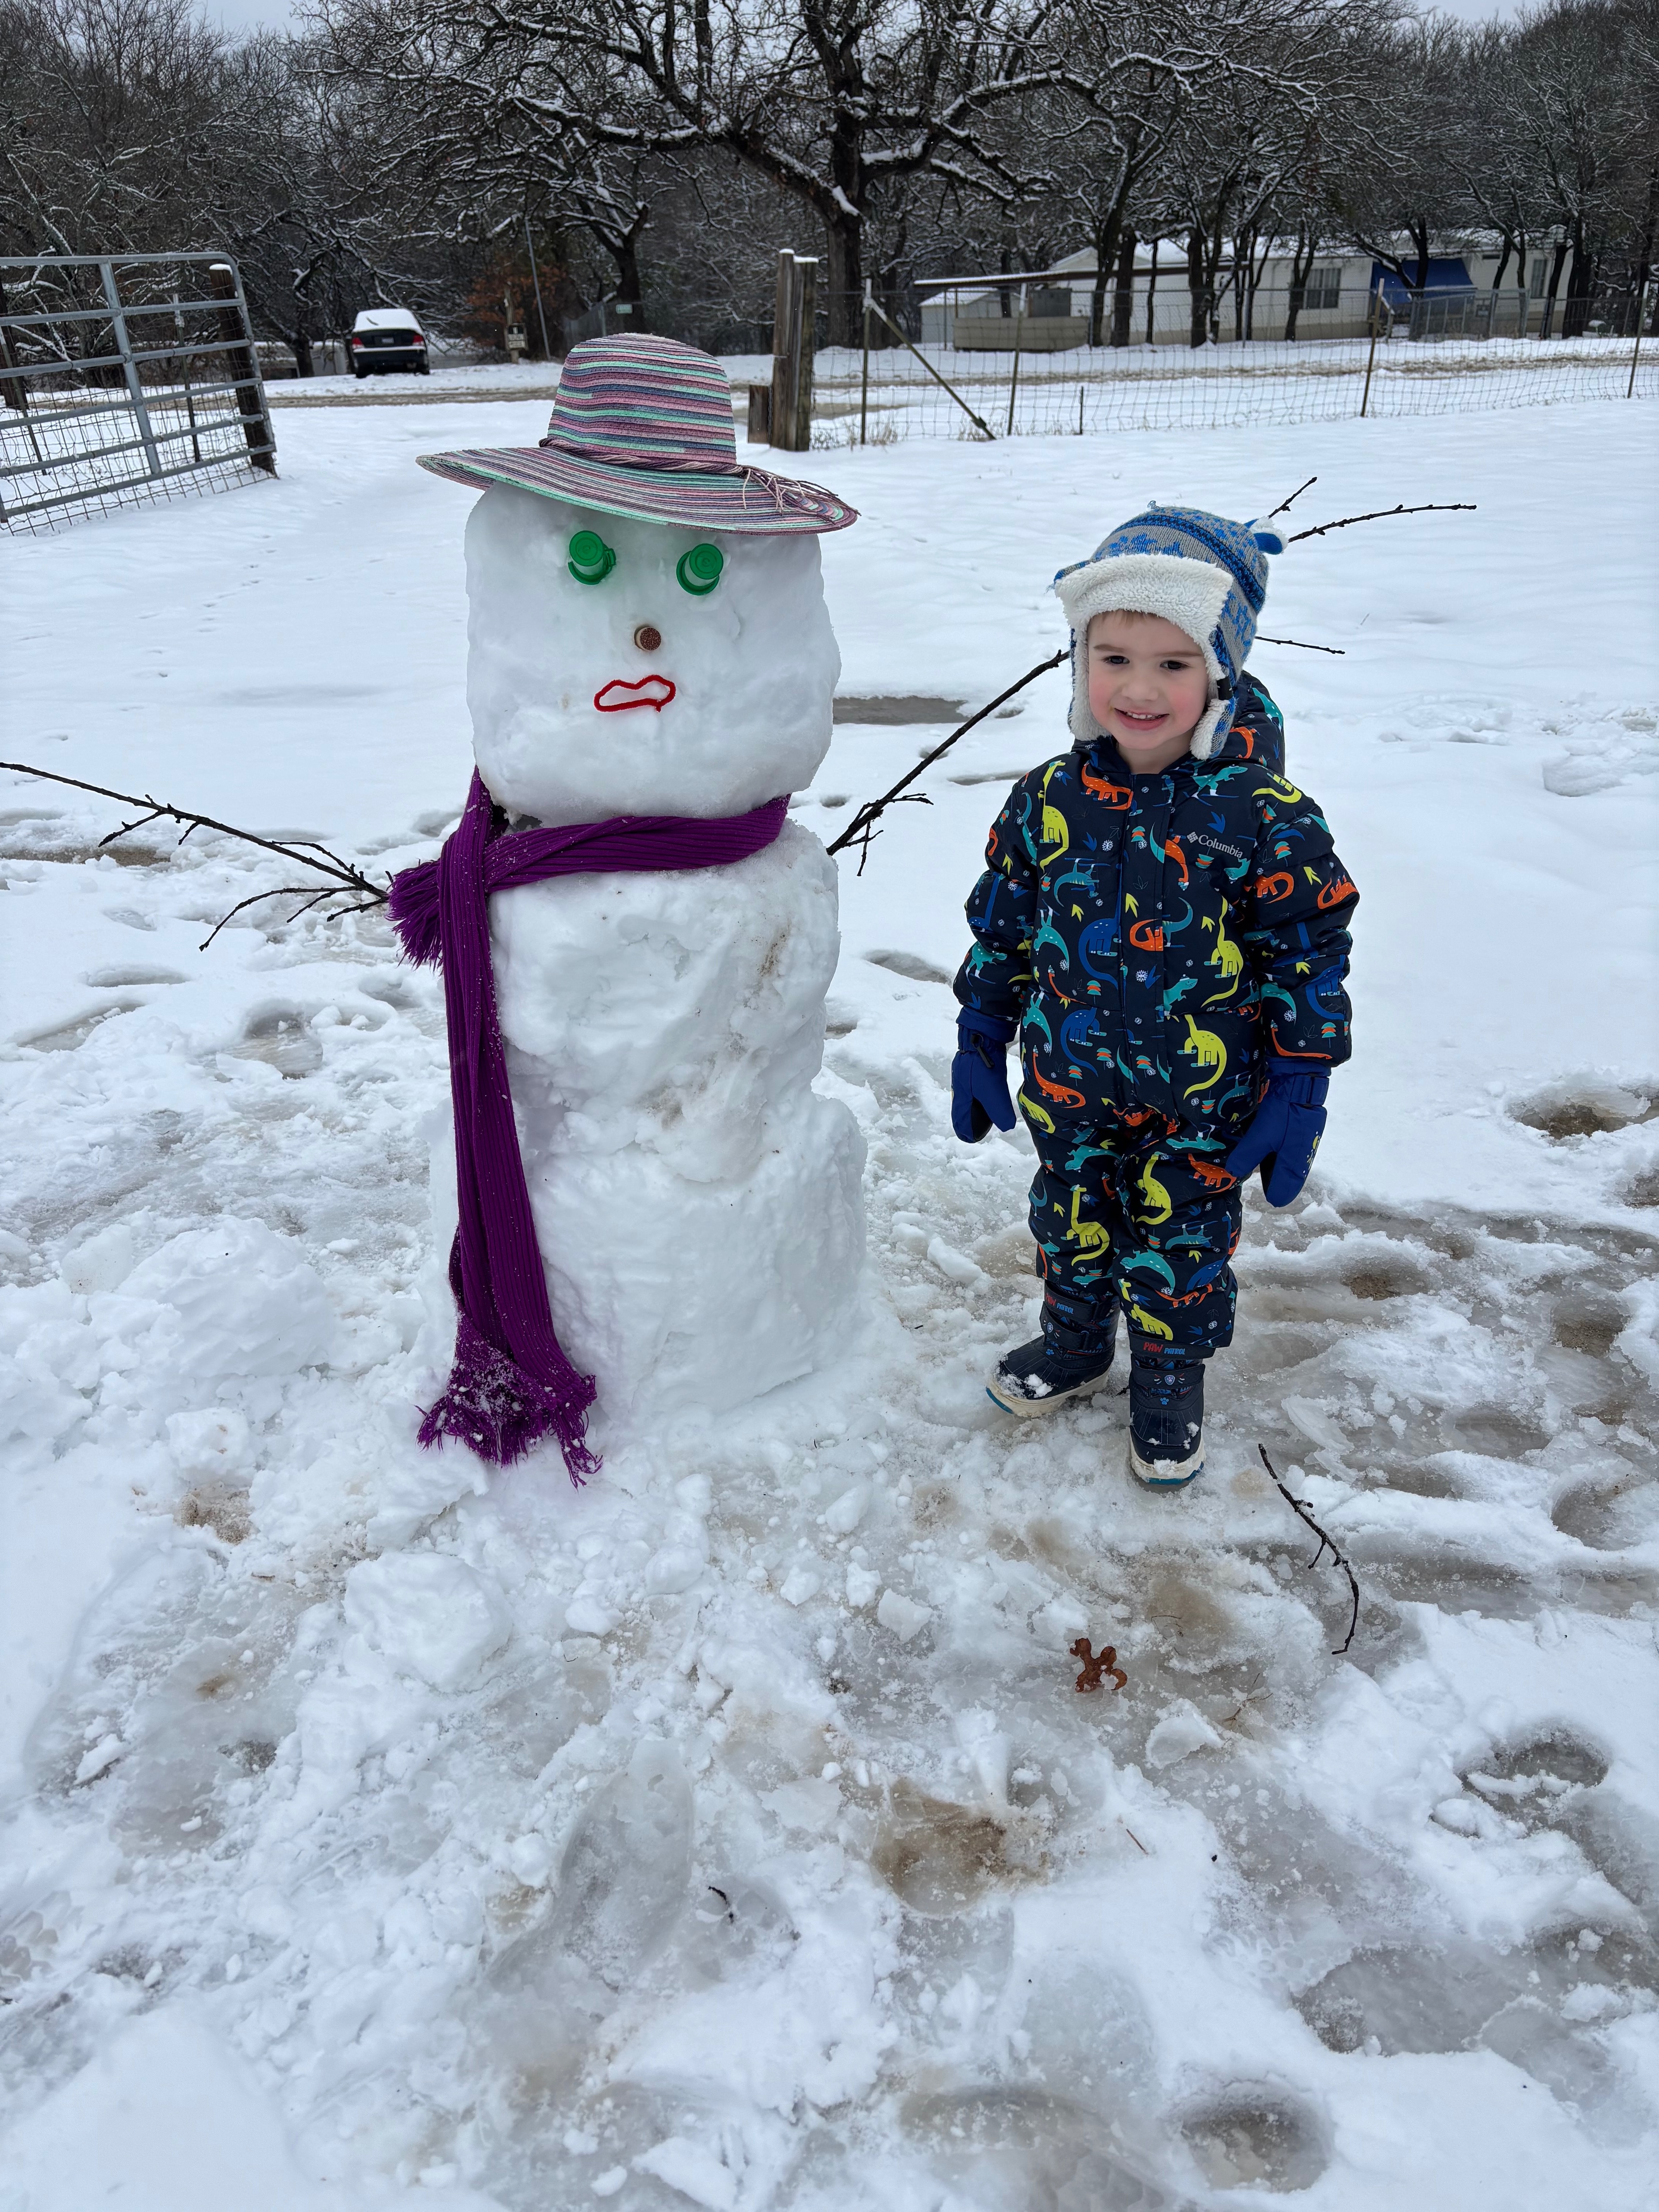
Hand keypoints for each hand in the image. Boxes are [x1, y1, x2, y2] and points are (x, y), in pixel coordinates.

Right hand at [952, 1011, 1015, 1142]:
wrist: (982, 1033)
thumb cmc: (983, 1063)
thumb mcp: (993, 1089)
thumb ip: (999, 1110)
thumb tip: (1007, 1128)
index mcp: (961, 1096)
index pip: (960, 1120)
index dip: (967, 1131)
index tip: (974, 1138)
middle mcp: (962, 1088)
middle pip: (965, 1110)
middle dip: (974, 1120)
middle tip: (985, 1128)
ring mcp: (967, 1077)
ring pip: (973, 1098)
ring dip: (981, 1107)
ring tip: (993, 1113)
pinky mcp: (975, 1067)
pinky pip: (979, 1087)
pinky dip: (985, 1094)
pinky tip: (994, 1092)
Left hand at [1225, 1062, 1328, 1205]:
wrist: (1301, 1082)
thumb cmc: (1283, 1112)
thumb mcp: (1262, 1135)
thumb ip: (1247, 1156)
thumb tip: (1233, 1173)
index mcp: (1295, 1163)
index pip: (1287, 1188)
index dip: (1276, 1194)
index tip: (1268, 1199)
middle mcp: (1302, 1155)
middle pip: (1288, 1176)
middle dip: (1274, 1180)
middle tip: (1259, 1183)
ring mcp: (1302, 1141)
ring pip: (1286, 1160)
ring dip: (1273, 1165)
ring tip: (1256, 1166)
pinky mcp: (1300, 1128)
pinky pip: (1286, 1147)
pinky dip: (1275, 1151)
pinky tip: (1264, 1146)